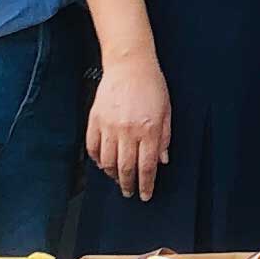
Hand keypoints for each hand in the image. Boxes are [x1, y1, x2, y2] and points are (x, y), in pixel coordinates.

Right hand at [89, 51, 171, 202]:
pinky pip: (93, 147)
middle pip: (126, 168)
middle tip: (129, 192)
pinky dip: (97, 159)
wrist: (129, 64)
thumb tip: (162, 160)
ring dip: (112, 175)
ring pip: (107, 161)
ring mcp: (109, 126)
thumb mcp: (166, 111)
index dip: (146, 184)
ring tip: (117, 179)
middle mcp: (128, 131)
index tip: (145, 195)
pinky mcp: (95, 119)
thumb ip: (164, 138)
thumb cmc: (151, 85)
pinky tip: (102, 163)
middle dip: (128, 185)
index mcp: (149, 130)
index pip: (147, 166)